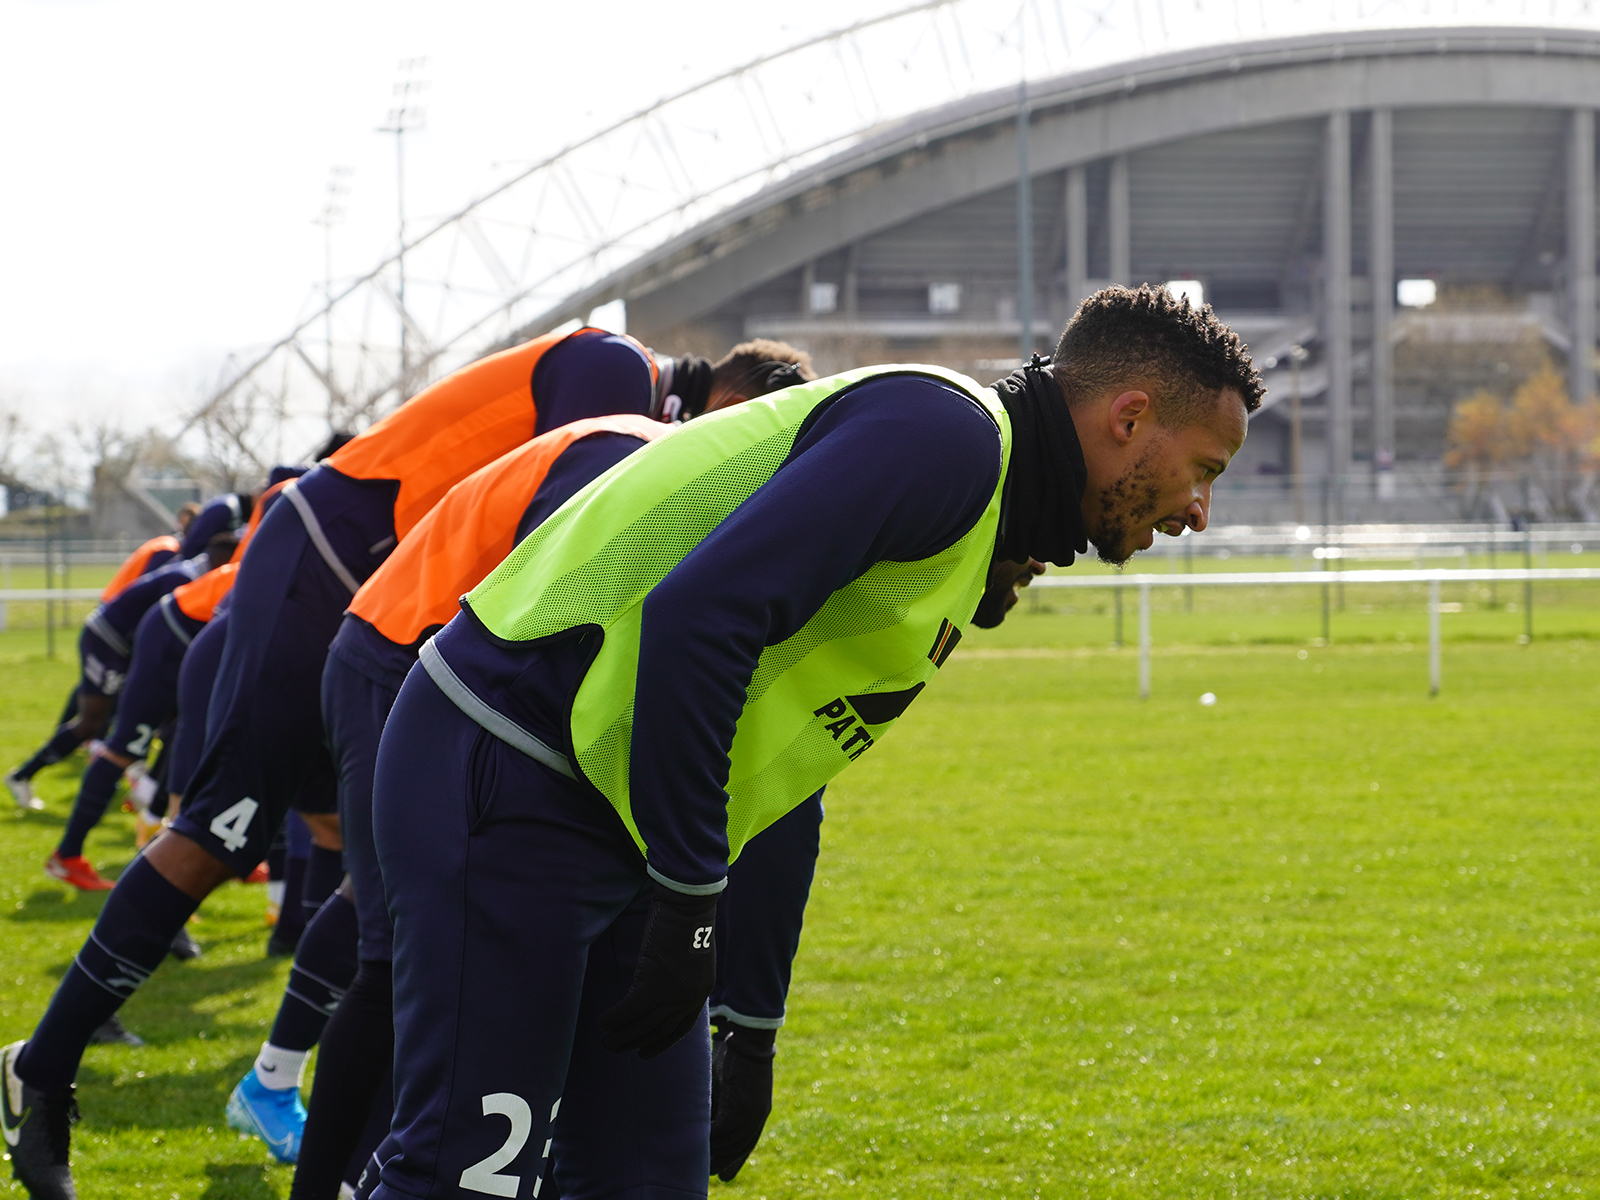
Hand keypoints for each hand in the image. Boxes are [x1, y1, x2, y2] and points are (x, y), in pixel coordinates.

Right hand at [599, 884, 717, 1057]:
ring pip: (643, 1025)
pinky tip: (602, 1021)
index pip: (682, 1027)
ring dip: (622, 1037)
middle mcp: (690, 998)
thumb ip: (680, 974)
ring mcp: (673, 994)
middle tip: (617, 1048)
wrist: (688, 906)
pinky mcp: (653, 985)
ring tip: (606, 1043)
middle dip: (637, 1042)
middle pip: (660, 1030)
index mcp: (701, 991)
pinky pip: (629, 1010)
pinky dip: (614, 1018)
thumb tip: (661, 980)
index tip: (646, 1051)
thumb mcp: (690, 954)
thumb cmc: (688, 920)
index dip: (663, 1042)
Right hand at [710, 1024, 775, 1180]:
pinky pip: (723, 1132)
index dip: (735, 1160)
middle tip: (706, 1174)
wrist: (748, 1037)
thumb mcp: (726, 1084)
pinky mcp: (741, 1106)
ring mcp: (751, 1113)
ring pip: (729, 1144)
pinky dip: (710, 1140)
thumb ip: (717, 1102)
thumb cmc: (734, 1055)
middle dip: (722, 1162)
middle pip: (737, 1149)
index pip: (745, 1144)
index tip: (724, 1175)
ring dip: (713, 1154)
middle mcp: (756, 1117)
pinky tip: (698, 1143)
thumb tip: (701, 1118)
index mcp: (756, 1112)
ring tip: (696, 1163)